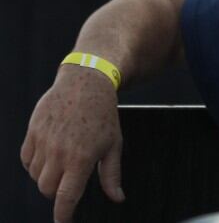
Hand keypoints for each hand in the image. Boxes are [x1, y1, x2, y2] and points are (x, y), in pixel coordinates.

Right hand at [21, 66, 123, 222]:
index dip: (63, 215)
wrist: (85, 83)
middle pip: (48, 190)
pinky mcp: (32, 133)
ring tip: (63, 162)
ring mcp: (43, 142)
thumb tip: (117, 198)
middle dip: (57, 194)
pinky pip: (27, 160)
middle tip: (70, 183)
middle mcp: (59, 152)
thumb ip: (112, 175)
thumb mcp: (114, 145)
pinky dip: (35, 164)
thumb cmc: (103, 115)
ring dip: (47, 177)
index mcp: (81, 158)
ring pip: (36, 176)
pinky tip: (50, 154)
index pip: (66, 197)